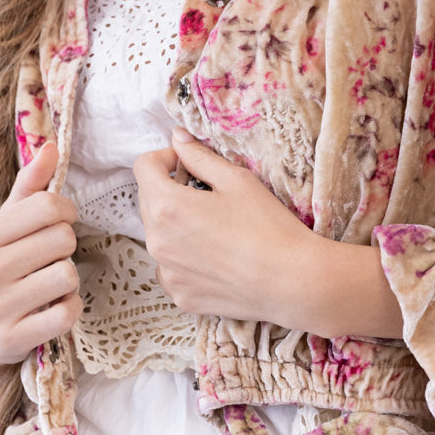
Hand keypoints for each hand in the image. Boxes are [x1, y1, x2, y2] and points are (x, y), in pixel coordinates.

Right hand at [0, 141, 81, 379]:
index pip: (49, 206)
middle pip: (63, 239)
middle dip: (66, 245)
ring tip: (49, 281)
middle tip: (51, 256)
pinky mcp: (13, 339)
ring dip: (69, 278)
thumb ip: (30, 185)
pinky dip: (69, 308)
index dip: (66, 211)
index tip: (60, 222)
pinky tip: (52, 307)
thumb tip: (50, 145)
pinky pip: (67, 313)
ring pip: (68, 275)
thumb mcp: (6, 224)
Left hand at [133, 129, 403, 339]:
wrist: (290, 281)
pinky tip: (217, 257)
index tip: (189, 164)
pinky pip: (171, 266)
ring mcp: (167, 273)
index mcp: (167, 206)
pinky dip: (185, 257)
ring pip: (159, 235)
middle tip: (208, 193)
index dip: (166, 158)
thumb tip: (177, 138)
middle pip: (148, 200)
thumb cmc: (267, 225)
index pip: (143, 167)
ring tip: (215, 228)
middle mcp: (157, 242)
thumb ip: (199, 156)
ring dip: (176, 224)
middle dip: (171, 189)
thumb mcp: (236, 180)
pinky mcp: (180, 296)